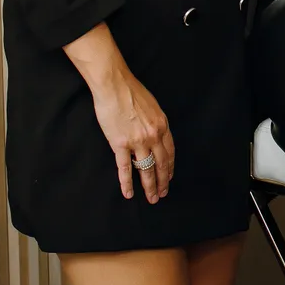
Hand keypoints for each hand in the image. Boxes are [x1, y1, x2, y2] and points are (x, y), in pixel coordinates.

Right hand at [90, 70, 175, 202]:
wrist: (114, 86)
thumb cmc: (131, 91)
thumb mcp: (152, 106)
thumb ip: (155, 122)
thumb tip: (155, 133)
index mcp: (162, 125)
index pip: (169, 152)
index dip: (169, 167)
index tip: (168, 177)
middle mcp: (153, 136)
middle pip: (161, 164)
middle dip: (162, 181)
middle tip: (162, 194)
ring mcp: (137, 141)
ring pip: (146, 170)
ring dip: (150, 186)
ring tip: (152, 198)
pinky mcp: (120, 144)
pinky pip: (125, 168)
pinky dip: (127, 183)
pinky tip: (129, 193)